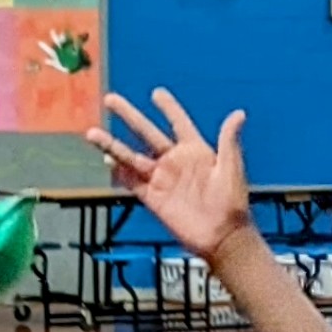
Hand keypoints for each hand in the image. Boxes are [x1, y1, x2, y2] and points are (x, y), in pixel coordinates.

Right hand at [86, 88, 252, 261]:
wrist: (223, 237)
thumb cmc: (232, 202)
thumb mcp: (231, 167)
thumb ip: (228, 140)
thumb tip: (239, 114)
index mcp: (194, 150)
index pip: (178, 122)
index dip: (168, 108)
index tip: (156, 93)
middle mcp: (174, 161)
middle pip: (146, 133)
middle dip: (128, 116)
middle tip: (110, 99)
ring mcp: (162, 179)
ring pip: (132, 156)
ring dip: (112, 144)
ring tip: (92, 132)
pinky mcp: (154, 199)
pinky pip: (133, 183)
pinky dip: (119, 173)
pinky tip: (106, 161)